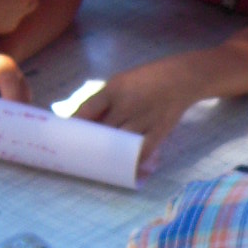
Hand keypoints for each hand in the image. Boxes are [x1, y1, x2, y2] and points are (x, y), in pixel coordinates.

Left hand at [75, 59, 193, 167]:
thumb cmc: (146, 80)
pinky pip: (142, 151)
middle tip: (80, 155)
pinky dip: (133, 162)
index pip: (87, 109)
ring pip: (119, 143)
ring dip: (109, 154)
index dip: (75, 125)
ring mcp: (143, 118)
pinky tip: (127, 169)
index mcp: (114, 88)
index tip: (65, 137)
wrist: (181, 78)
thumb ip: (104, 100)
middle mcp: (126, 104)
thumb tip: (84, 121)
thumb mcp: (122, 82)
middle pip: (102, 130)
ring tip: (99, 164)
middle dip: (90, 144)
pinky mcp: (159, 130)